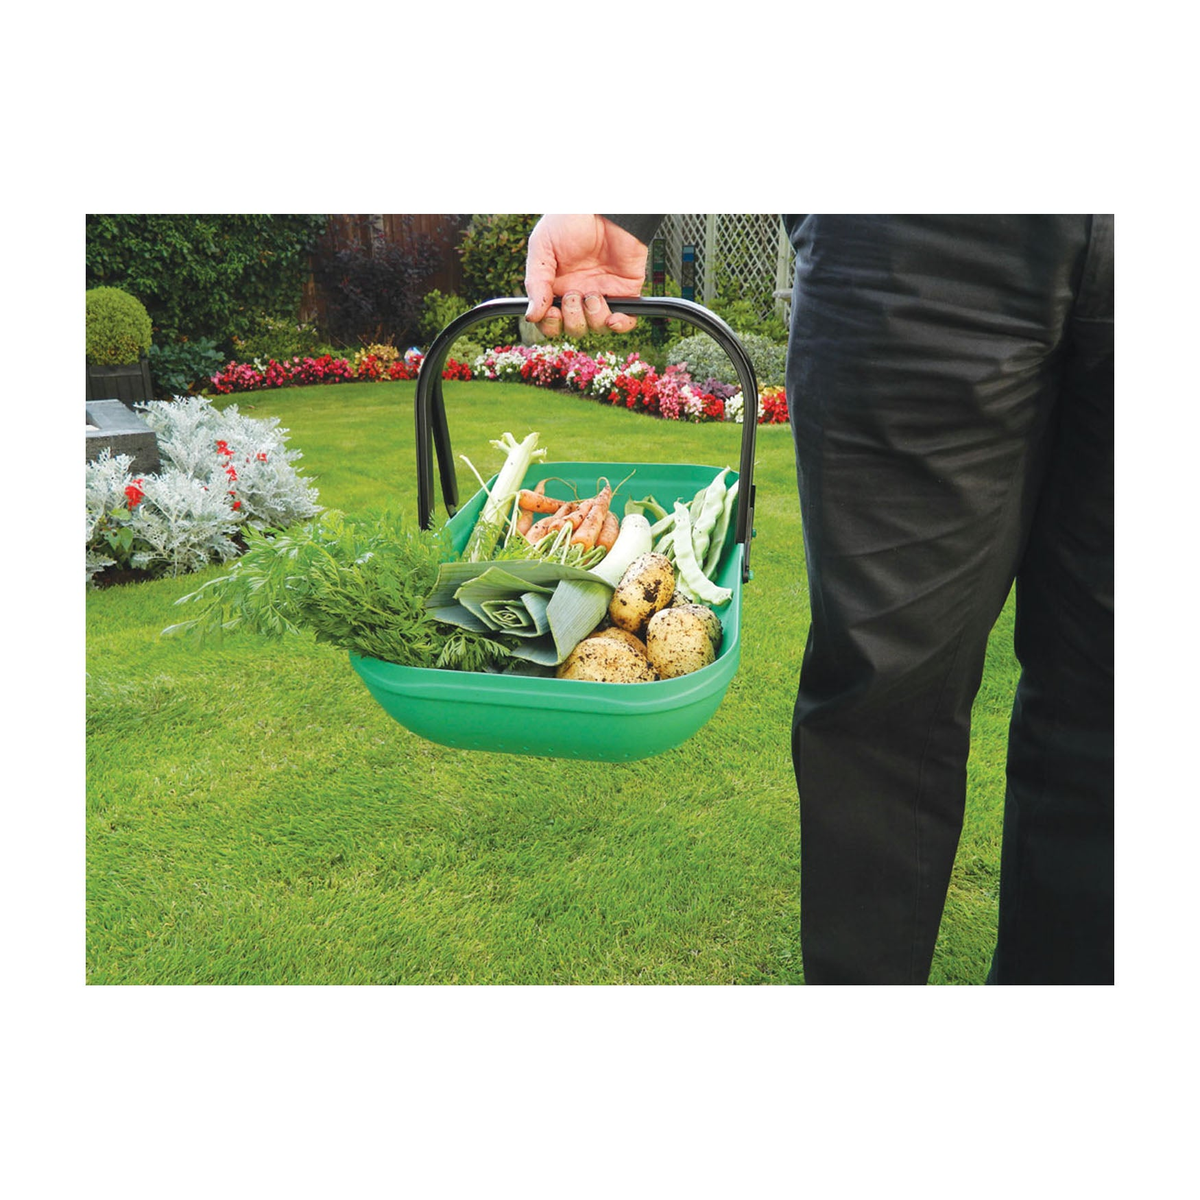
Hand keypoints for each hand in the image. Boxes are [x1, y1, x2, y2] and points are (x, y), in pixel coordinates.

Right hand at [524, 214, 647, 338]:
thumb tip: (532, 315)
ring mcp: (604, 293)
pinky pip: (626, 321)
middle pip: (574, 329)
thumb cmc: (571, 218)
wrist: (603, 204)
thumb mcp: (541, 247)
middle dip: (572, 319)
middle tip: (574, 295)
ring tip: (592, 295)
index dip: (551, 325)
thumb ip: (536, 283)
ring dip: (592, 318)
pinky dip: (620, 325)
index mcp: (557, 286)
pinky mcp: (626, 290)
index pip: (552, 321)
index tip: (551, 313)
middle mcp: (580, 293)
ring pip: (597, 327)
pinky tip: (612, 317)